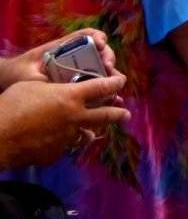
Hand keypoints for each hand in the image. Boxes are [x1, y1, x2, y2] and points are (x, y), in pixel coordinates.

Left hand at [0, 29, 117, 89]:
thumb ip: (44, 81)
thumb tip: (61, 89)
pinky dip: (106, 89)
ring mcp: (77, 69)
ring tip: (113, 87)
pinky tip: (112, 99)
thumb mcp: (29, 77)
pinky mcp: (78, 83)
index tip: (101, 45)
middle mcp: (74, 56)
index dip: (98, 37)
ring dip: (110, 76)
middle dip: (108, 58)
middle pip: (99, 51)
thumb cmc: (18, 74)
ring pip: (101, 68)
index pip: (87, 35)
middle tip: (108, 68)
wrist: (10, 81)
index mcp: (63, 48)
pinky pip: (96, 84)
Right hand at [0, 75, 129, 168]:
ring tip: (92, 133)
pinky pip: (62, 147)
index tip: (121, 82)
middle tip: (126, 114)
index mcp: (71, 97)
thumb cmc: (11, 106)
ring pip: (85, 135)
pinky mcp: (55, 154)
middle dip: (118, 113)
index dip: (115, 83)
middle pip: (105, 115)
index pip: (102, 87)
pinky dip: (61, 144)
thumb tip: (56, 92)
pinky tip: (53, 142)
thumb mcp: (33, 86)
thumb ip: (52, 88)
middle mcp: (75, 117)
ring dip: (89, 132)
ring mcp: (66, 138)